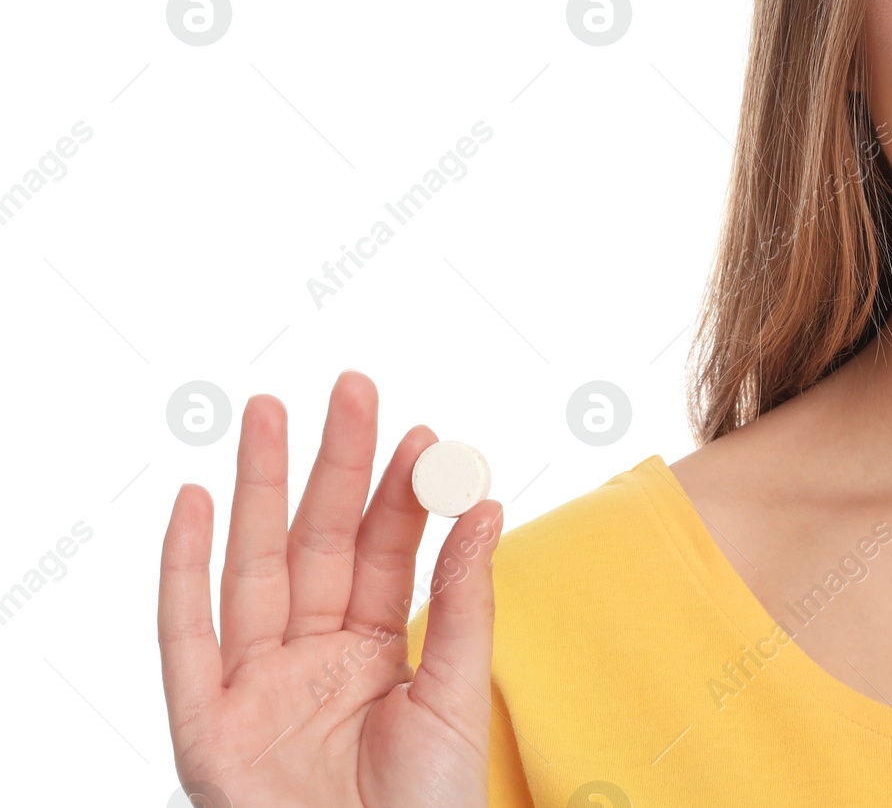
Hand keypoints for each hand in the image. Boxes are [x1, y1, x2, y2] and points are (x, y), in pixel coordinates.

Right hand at [159, 370, 502, 807]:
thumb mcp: (454, 696)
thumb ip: (461, 602)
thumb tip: (485, 506)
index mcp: (374, 649)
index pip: (383, 551)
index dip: (400, 493)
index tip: (424, 435)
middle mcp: (312, 656)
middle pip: (317, 541)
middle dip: (332, 463)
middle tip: (352, 387)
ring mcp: (256, 686)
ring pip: (254, 568)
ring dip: (258, 489)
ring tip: (270, 412)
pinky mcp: (206, 727)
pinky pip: (186, 637)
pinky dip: (183, 570)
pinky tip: (195, 503)